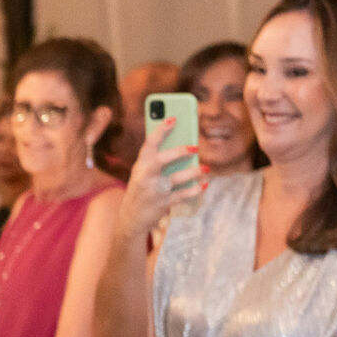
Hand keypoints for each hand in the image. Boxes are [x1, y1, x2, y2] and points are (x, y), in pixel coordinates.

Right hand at [118, 118, 204, 240]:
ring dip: (193, 172)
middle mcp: (145, 176)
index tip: (173, 118)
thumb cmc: (142, 189)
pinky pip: (183, 195)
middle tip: (195, 148)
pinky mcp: (163, 203)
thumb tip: (187, 148)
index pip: (149, 144)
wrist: (130, 218)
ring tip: (205, 168)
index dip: (161, 130)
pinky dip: (195, 190)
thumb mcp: (144, 173)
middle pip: (162, 160)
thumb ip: (159, 160)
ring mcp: (154, 190)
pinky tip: (204, 184)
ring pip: (176, 178)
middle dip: (179, 152)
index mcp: (140, 165)